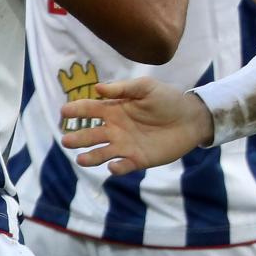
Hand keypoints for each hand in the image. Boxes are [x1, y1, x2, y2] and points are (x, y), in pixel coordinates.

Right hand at [60, 77, 214, 174]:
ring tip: (81, 159)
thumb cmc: (168, 99)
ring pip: (101, 153)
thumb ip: (124, 88)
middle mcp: (115, 129)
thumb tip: (98, 87)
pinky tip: (114, 165)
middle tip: (67, 140)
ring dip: (91, 157)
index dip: (76, 110)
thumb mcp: (147, 87)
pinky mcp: (138, 159)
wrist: (191, 118)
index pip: (89, 110)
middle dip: (77, 138)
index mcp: (114, 109)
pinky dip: (117, 167)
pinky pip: (123, 166)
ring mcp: (125, 145)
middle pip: (90, 135)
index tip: (64, 112)